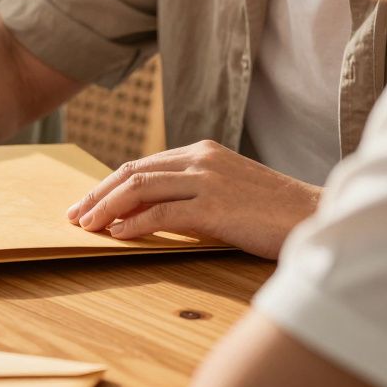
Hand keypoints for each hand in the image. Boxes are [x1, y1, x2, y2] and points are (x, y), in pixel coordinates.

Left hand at [66, 141, 320, 258]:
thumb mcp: (222, 194)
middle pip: (132, 173)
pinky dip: (133, 223)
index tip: (85, 204)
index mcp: (200, 152)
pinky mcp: (215, 206)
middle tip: (73, 215)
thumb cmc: (268, 212)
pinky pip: (161, 212)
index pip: (141, 166)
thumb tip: (138, 215)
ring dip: (105, 208)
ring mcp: (207, 180)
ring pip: (139, 188)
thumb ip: (185, 196)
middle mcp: (200, 159)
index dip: (107, 185)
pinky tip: (116, 234)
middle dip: (97, 194)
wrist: (313, 217)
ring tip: (86, 226)